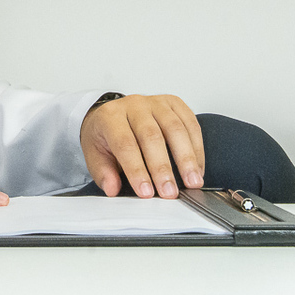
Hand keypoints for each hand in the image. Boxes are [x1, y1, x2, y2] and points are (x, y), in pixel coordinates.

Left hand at [79, 94, 203, 198]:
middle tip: (170, 192)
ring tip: (192, 182)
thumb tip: (113, 188)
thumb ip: (103, 173)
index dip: (137, 169)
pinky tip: (198, 168)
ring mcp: (155, 102)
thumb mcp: (95, 156)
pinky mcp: (173, 103)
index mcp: (110, 117)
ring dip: (186, 158)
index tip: (146, 192)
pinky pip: (191, 123)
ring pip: (175, 128)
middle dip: (162, 168)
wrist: (113, 115)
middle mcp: (133, 105)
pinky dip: (197, 148)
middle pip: (151, 136)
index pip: (125, 143)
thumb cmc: (107, 137)